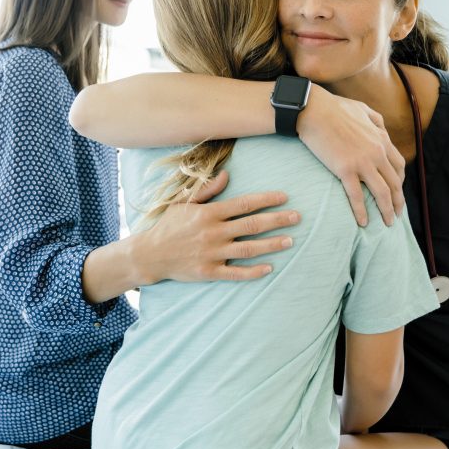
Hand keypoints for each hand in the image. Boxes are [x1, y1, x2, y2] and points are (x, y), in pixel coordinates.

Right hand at [134, 170, 298, 283]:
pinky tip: (270, 268)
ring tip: (290, 240)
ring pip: (249, 249)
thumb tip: (227, 175)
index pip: (244, 204)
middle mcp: (214, 232)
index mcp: (209, 213)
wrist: (150, 254)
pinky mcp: (209, 272)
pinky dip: (253, 271)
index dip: (266, 200)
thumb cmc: (169, 226)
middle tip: (297, 217)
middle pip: (252, 225)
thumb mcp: (185, 203)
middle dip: (277, 220)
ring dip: (272, 244)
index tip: (285, 197)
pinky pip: (236, 273)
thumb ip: (208, 190)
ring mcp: (212, 253)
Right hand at [297, 87, 404, 226]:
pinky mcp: (345, 169)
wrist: (314, 110)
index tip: (396, 191)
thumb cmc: (334, 108)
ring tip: (387, 223)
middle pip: (395, 183)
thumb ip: (376, 120)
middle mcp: (377, 152)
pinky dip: (362, 211)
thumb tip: (382, 129)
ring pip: (382, 192)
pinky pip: (357, 196)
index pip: (399, 165)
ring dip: (387, 210)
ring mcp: (363, 162)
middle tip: (397, 214)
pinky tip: (363, 222)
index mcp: (381, 139)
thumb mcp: (362, 109)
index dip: (400, 181)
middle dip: (398, 201)